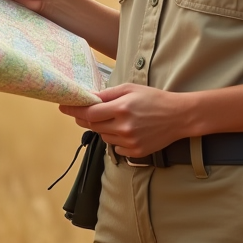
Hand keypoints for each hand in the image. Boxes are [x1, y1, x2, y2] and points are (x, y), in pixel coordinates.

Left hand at [59, 83, 194, 157]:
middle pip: (93, 126)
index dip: (75, 110)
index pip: (90, 113)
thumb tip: (88, 97)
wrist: (178, 116)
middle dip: (86, 119)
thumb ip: (108, 94)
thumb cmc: (154, 99)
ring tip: (116, 119)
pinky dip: (115, 139)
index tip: (63, 107)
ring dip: (103, 128)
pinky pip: (115, 147)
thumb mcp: (130, 89)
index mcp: (121, 108)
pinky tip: (126, 131)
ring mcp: (130, 142)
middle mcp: (124, 127)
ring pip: (104, 137)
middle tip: (84, 113)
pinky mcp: (136, 152)